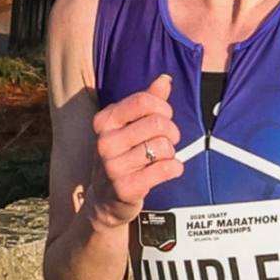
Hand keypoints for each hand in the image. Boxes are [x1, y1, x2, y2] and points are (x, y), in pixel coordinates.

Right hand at [90, 74, 186, 228]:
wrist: (105, 200)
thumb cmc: (122, 157)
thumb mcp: (127, 127)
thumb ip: (146, 102)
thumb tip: (164, 79)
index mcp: (104, 121)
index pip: (144, 101)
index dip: (163, 108)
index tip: (164, 118)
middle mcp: (104, 142)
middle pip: (158, 123)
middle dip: (171, 132)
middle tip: (167, 142)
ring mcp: (113, 166)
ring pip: (164, 147)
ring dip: (170, 153)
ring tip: (160, 159)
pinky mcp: (126, 187)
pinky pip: (165, 169)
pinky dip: (174, 168)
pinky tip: (168, 171)